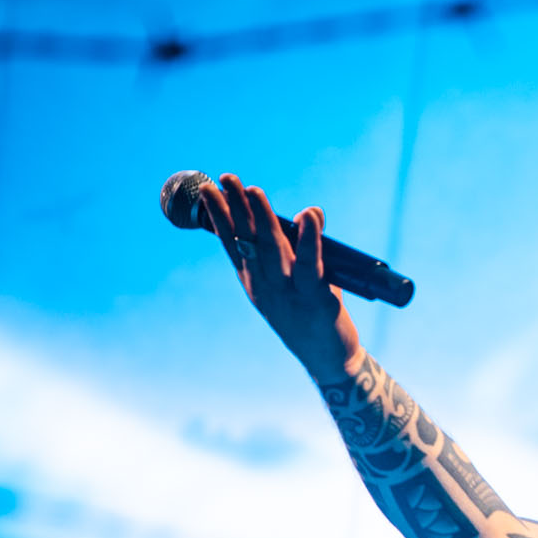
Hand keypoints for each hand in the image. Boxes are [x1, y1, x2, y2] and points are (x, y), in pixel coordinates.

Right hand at [201, 173, 362, 385]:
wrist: (328, 359)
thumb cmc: (312, 316)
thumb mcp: (297, 280)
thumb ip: (301, 248)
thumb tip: (309, 211)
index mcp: (255, 281)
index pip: (232, 243)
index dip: (220, 216)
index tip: (209, 190)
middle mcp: (265, 285)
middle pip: (247, 240)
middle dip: (236, 207)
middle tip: (226, 178)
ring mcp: (288, 292)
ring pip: (272, 249)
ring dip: (262, 218)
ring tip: (254, 190)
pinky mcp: (314, 298)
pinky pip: (310, 264)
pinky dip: (310, 239)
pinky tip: (309, 215)